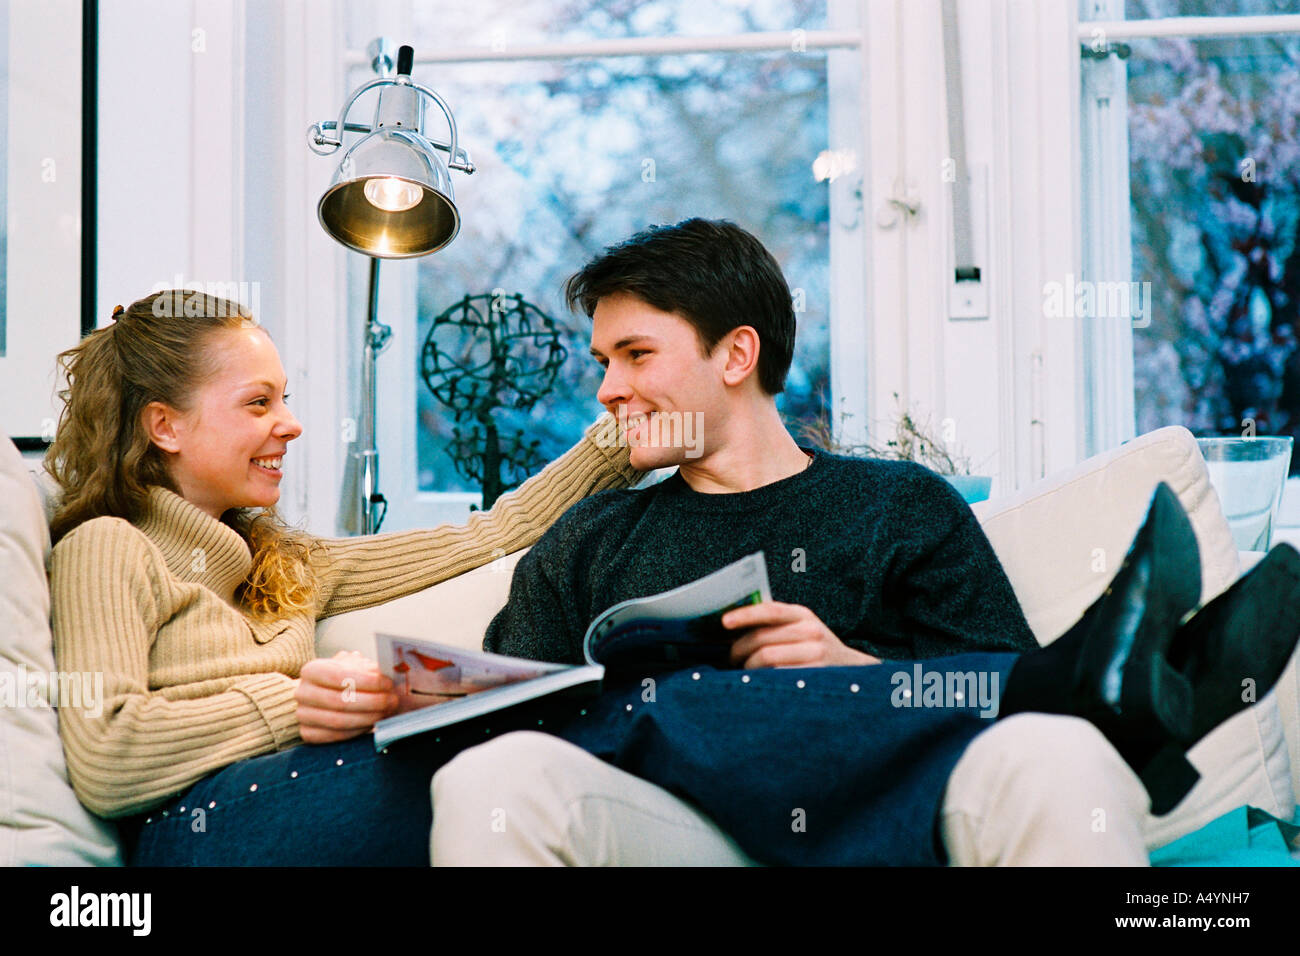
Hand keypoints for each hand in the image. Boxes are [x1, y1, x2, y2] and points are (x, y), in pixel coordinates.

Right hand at [295, 651, 398, 744]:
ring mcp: (302, 715)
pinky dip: (357, 731)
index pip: (339, 676)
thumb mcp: (355, 666)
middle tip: (392, 700)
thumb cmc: (346, 678)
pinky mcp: (308, 734)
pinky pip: (335, 736)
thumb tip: (390, 671)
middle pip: (339, 701)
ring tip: (385, 712)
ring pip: (338, 721)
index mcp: (311, 670)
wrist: (324, 695)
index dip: (367, 681)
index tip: (388, 683)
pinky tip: (372, 723)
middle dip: (371, 702)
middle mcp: (302, 692)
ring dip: (367, 718)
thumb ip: (369, 668)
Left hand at [723, 602, 881, 668]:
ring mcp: (814, 654)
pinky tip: (759, 681)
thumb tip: (732, 626)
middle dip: (739, 650)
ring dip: (748, 667)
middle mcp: (811, 631)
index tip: (724, 622)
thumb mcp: (801, 630)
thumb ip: (775, 625)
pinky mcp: (814, 675)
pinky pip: (777, 676)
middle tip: (730, 659)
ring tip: (745, 671)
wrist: (854, 673)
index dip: (744, 615)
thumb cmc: (815, 650)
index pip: (769, 610)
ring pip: (765, 658)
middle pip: (761, 639)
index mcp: (803, 615)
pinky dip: (762, 679)